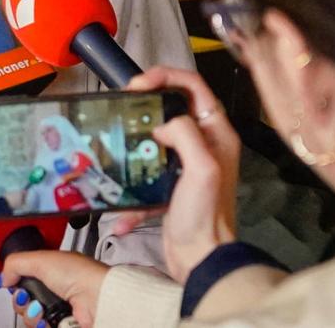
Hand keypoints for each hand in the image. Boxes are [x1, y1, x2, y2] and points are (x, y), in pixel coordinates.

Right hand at [0, 251, 108, 327]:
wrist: (98, 298)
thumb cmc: (79, 275)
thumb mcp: (40, 259)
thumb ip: (15, 263)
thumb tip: (4, 278)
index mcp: (50, 271)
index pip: (23, 280)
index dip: (16, 284)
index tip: (15, 284)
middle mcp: (54, 291)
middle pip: (23, 301)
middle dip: (21, 301)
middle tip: (29, 297)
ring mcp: (58, 309)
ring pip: (30, 317)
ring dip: (31, 314)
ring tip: (40, 310)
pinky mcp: (61, 324)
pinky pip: (41, 327)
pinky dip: (41, 324)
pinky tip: (47, 319)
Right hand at [120, 67, 240, 282]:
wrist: (201, 258)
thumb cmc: (206, 217)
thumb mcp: (202, 169)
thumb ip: (185, 135)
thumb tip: (162, 123)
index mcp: (217, 135)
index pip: (194, 87)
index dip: (166, 76)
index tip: (139, 83)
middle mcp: (204, 145)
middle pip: (172, 106)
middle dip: (146, 101)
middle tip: (125, 103)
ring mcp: (186, 164)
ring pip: (156, 135)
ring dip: (135, 136)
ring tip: (117, 136)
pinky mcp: (170, 183)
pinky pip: (146, 170)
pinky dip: (132, 179)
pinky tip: (120, 190)